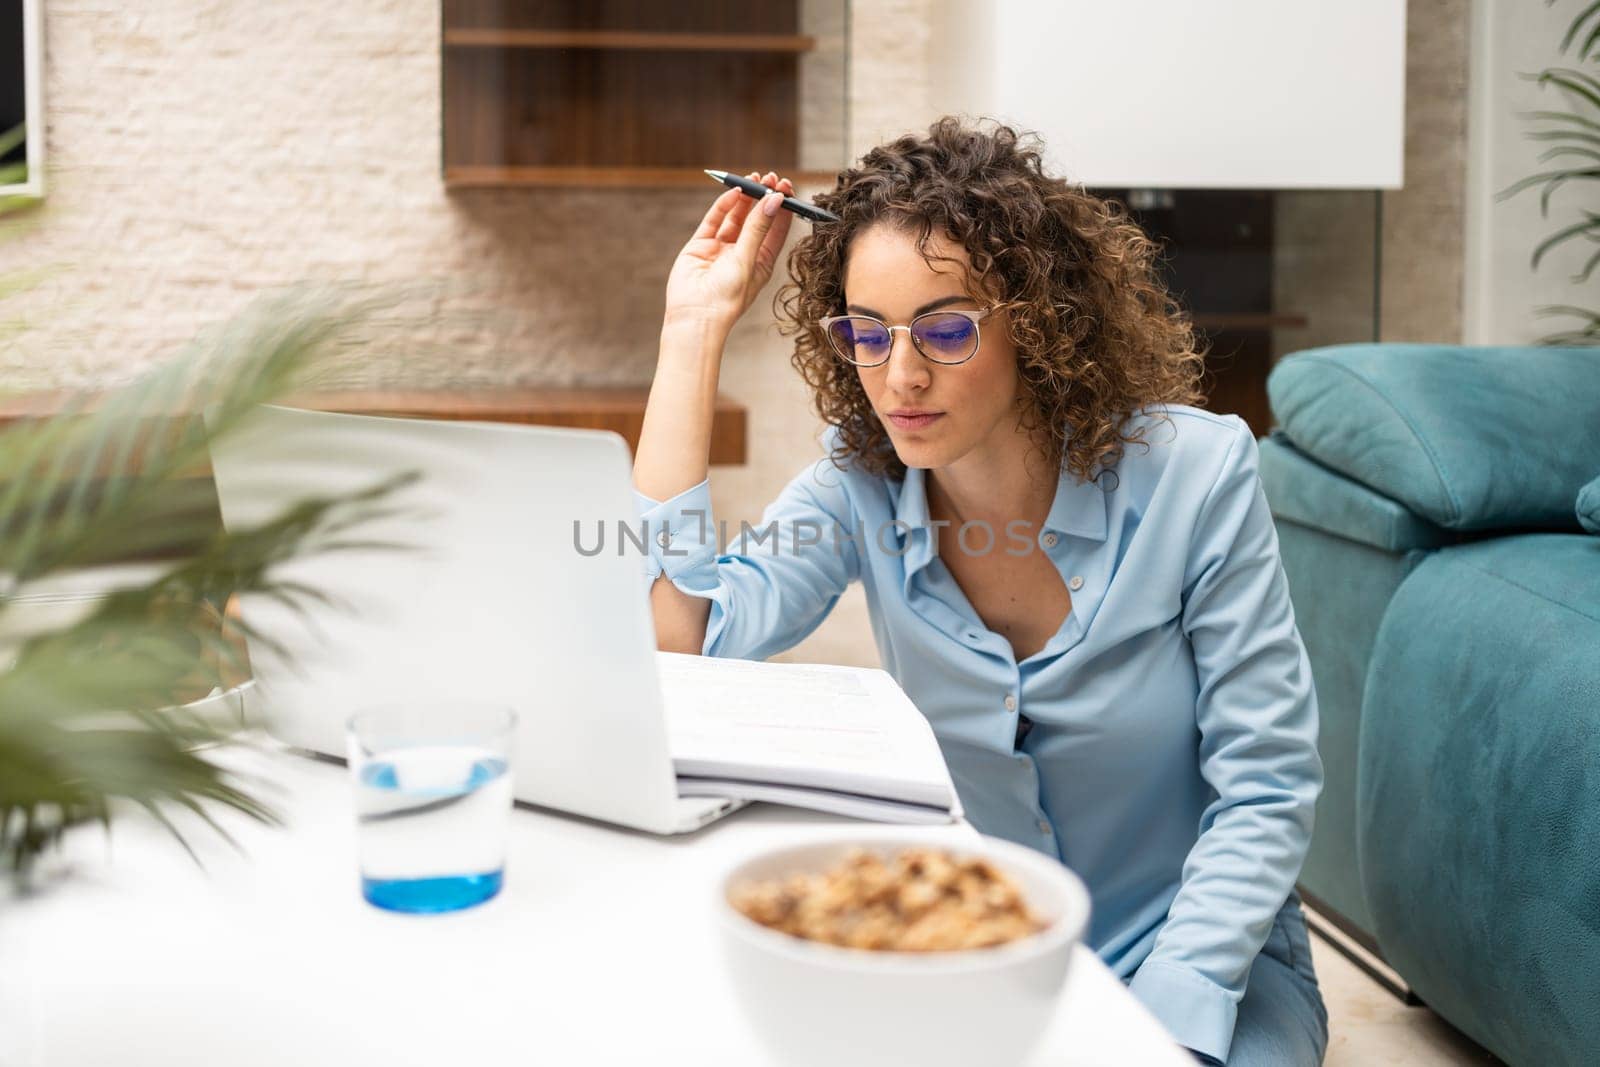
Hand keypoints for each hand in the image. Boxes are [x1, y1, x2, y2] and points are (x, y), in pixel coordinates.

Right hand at [662, 171, 794, 333]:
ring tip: (754, 179)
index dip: (782, 207)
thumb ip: (758, 227)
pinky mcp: (701, 245)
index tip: (787, 187)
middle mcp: (742, 253)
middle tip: (771, 177)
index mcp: (761, 261)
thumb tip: (775, 199)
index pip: (777, 229)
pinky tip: (735, 192)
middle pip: (757, 218)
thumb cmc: (727, 297)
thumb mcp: (748, 259)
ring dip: (746, 198)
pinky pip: (715, 220)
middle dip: (764, 197)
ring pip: (736, 216)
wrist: (695, 316)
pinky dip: (724, 205)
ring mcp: (721, 248)